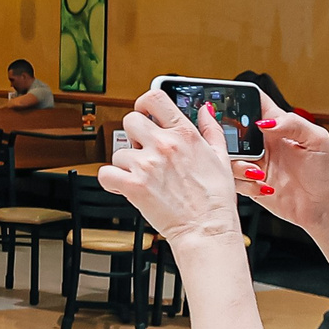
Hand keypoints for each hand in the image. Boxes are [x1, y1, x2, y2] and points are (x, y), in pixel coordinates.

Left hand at [98, 92, 242, 253]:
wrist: (206, 230)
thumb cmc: (215, 199)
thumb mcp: (222, 157)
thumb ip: (212, 129)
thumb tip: (205, 109)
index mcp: (185, 134)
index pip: (154, 98)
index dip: (144, 103)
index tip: (144, 113)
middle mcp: (164, 145)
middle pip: (130, 120)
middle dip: (134, 135)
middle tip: (144, 151)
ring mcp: (147, 165)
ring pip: (119, 152)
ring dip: (126, 164)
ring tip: (143, 178)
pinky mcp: (133, 185)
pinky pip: (105, 173)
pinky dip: (111, 180)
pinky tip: (125, 186)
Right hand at [234, 101, 328, 230]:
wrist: (327, 207)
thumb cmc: (328, 173)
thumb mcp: (317, 140)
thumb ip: (292, 123)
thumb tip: (264, 121)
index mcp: (278, 126)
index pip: (254, 103)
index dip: (239, 98)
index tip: (227, 103)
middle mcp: (263, 143)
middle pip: (232, 129)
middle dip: (227, 135)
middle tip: (238, 146)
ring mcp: (255, 163)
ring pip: (227, 156)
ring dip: (238, 164)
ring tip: (258, 171)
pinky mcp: (250, 183)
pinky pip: (233, 180)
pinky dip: (244, 183)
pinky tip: (262, 186)